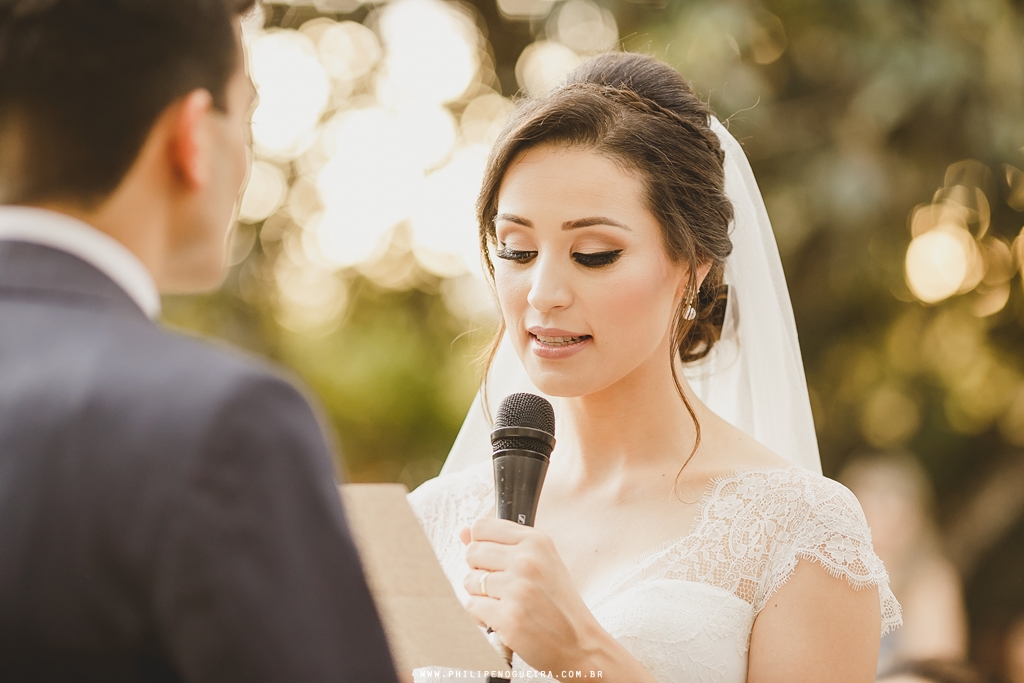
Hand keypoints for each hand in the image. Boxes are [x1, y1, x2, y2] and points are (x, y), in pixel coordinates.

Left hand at [459, 517, 602, 674]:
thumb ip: (501, 544)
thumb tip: (463, 532)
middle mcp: (527, 560)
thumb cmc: (558, 603)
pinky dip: (482, 616)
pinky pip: (472, 606)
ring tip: (505, 604)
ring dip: (481, 595)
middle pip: (472, 552)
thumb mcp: (540, 563)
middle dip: (479, 571)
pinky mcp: (509, 616)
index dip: (481, 544)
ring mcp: (517, 588)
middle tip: (501, 587)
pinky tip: (503, 620)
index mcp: (536, 541)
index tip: (493, 559)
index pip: (482, 527)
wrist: (580, 644)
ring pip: (470, 581)